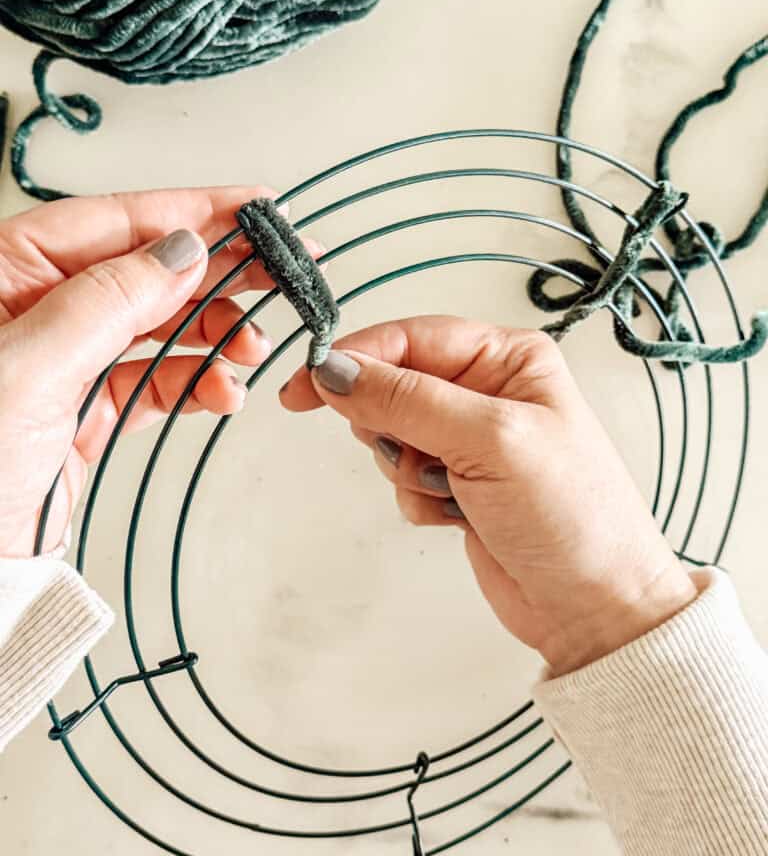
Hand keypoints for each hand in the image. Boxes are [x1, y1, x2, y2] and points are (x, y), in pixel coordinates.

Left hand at [0, 187, 321, 559]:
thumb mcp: (29, 369)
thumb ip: (108, 302)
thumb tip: (182, 250)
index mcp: (6, 272)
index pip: (114, 222)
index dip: (192, 211)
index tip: (255, 208)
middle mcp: (37, 308)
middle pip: (146, 269)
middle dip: (218, 272)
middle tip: (279, 270)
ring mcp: (66, 360)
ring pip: (160, 325)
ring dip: (216, 333)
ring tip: (252, 344)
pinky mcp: (87, 410)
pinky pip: (158, 381)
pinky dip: (198, 384)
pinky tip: (224, 391)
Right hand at [281, 317, 697, 675]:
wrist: (594, 609)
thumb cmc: (573, 517)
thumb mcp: (490, 441)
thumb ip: (407, 400)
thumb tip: (335, 370)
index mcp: (509, 357)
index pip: (410, 337)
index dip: (355, 357)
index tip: (307, 386)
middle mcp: (488, 389)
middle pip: (393, 384)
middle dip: (391, 425)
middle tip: (418, 456)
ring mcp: (470, 439)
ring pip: (390, 433)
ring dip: (408, 468)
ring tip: (454, 491)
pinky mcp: (457, 482)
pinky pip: (402, 475)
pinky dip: (417, 498)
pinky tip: (458, 515)